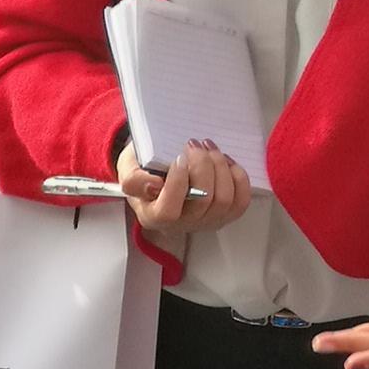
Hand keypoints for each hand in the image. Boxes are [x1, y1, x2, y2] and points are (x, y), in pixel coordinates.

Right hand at [115, 136, 248, 236]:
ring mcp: (205, 221)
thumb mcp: (128, 170)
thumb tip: (154, 185)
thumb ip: (134, 180)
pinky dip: (237, 177)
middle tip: (194, 144)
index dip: (177, 184)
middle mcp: (181, 224)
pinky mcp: (224, 214)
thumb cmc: (145, 172)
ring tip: (208, 148)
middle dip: (203, 165)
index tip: (178, 158)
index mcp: (154, 217)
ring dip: (220, 166)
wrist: (158, 174)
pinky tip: (224, 162)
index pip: (168, 211)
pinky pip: (241, 200)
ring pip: (225, 199)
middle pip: (204, 200)